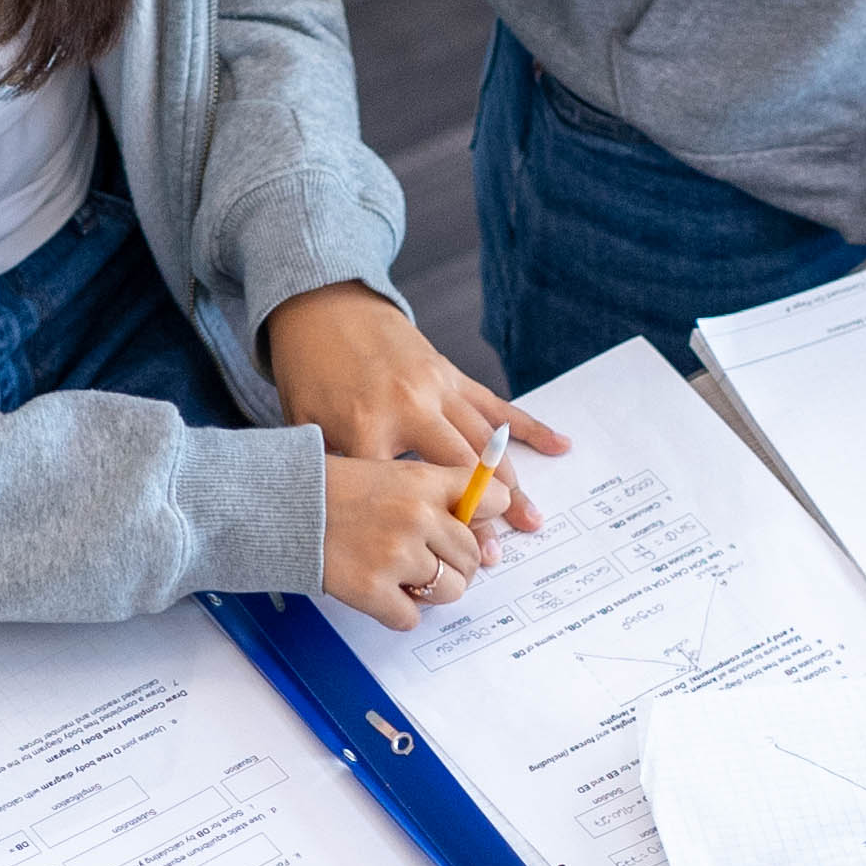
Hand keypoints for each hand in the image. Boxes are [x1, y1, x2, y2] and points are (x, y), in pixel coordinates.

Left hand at [261, 285, 561, 535]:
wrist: (324, 306)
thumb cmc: (310, 373)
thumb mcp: (306, 429)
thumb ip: (336, 473)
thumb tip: (362, 526)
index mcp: (367, 426)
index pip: (407, 492)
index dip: (432, 528)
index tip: (445, 559)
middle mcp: (409, 406)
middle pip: (457, 472)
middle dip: (481, 516)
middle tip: (495, 554)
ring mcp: (436, 387)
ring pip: (484, 444)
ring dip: (511, 486)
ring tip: (531, 521)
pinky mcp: (451, 373)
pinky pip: (495, 405)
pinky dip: (528, 428)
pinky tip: (558, 446)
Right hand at [319, 452, 502, 627]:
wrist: (281, 507)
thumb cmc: (333, 489)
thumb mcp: (390, 472)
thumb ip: (433, 494)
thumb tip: (475, 529)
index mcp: (424, 481)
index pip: (493, 498)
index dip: (486, 518)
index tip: (473, 529)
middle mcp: (417, 517)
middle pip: (472, 555)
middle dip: (456, 564)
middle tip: (431, 562)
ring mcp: (396, 555)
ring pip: (450, 590)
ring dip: (433, 591)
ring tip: (407, 579)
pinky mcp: (372, 590)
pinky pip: (412, 617)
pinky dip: (400, 612)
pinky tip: (382, 594)